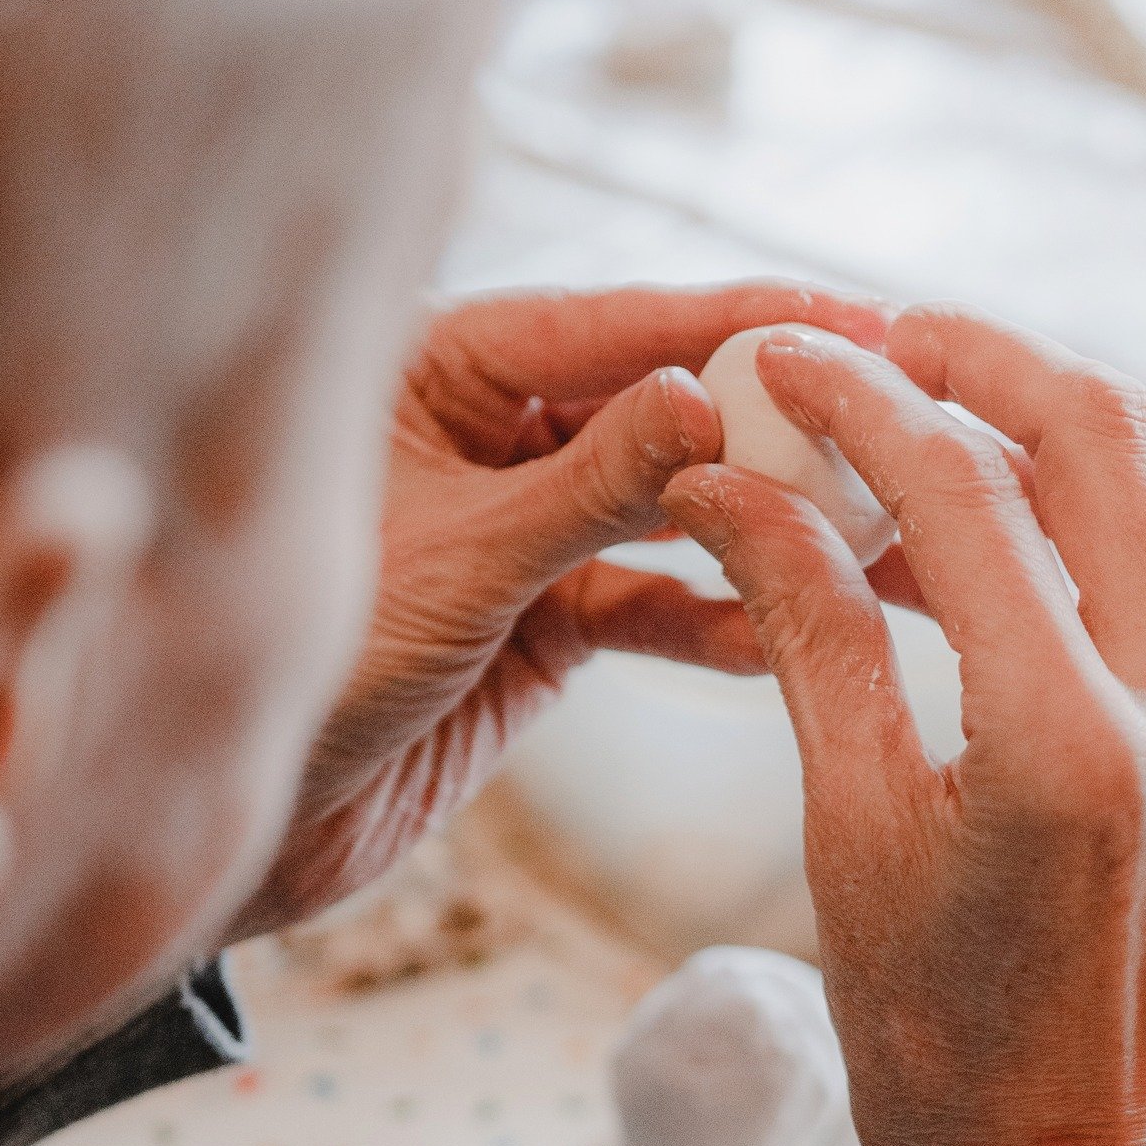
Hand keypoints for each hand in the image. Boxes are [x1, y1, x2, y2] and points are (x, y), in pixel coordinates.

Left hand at [228, 281, 891, 940]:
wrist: (258, 825)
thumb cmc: (309, 670)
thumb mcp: (463, 559)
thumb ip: (589, 485)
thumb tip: (707, 396)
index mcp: (436, 368)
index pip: (612, 323)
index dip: (737, 322)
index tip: (851, 319)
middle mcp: (485, 436)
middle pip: (657, 410)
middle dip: (769, 427)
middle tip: (887, 426)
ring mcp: (522, 533)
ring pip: (668, 512)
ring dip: (759, 528)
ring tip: (867, 534)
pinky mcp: (543, 623)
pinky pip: (650, 607)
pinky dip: (712, 622)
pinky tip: (782, 632)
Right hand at [663, 307, 1145, 1145]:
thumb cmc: (942, 1063)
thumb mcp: (849, 846)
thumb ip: (810, 638)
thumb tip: (743, 491)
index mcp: (1072, 750)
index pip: (964, 494)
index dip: (857, 402)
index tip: (780, 362)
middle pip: (1105, 438)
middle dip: (979, 360)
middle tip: (872, 345)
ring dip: (1043, 431)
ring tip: (924, 424)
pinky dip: (1094, 524)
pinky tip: (1005, 533)